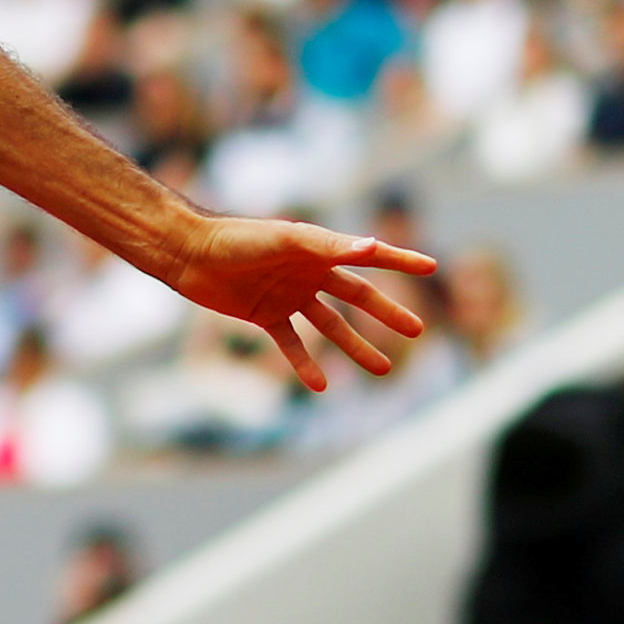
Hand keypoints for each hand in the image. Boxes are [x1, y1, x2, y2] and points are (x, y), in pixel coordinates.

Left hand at [161, 216, 434, 391]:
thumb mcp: (286, 238)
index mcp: (319, 249)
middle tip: (418, 332)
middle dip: (387, 314)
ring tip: (382, 369)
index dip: (400, 260)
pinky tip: (322, 385)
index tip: (432, 267)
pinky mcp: (264, 316)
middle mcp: (308, 273)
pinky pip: (291, 344)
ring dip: (355, 347)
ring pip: (330, 326)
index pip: (369, 256)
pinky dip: (305, 364)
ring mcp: (288, 296)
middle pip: (358, 297)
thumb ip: (327, 245)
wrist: (190, 254)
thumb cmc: (237, 238)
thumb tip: (371, 247)